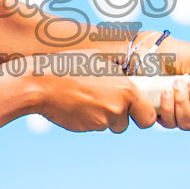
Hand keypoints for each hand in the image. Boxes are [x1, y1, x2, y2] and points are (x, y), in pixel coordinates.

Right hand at [0, 55, 158, 132]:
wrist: (40, 84)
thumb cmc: (69, 65)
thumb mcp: (98, 60)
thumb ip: (117, 73)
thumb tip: (126, 76)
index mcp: (126, 91)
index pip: (149, 116)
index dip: (143, 113)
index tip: (137, 108)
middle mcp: (116, 109)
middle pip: (127, 123)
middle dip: (120, 116)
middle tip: (107, 102)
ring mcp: (99, 122)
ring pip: (109, 125)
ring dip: (103, 116)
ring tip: (87, 97)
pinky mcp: (84, 128)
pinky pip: (92, 126)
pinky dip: (88, 118)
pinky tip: (76, 103)